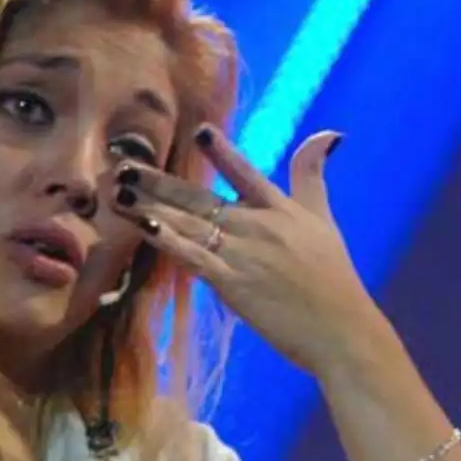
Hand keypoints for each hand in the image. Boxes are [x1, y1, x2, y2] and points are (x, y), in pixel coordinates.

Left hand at [113, 126, 398, 379]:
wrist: (341, 330)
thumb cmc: (333, 278)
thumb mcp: (324, 218)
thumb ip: (313, 175)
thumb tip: (330, 133)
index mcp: (278, 209)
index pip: (245, 172)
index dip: (222, 152)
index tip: (199, 131)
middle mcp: (257, 225)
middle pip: (199, 197)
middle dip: (157, 182)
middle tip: (122, 165)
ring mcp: (243, 254)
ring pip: (188, 224)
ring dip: (150, 207)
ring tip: (119, 193)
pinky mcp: (233, 283)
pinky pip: (193, 257)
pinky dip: (169, 241)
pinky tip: (144, 227)